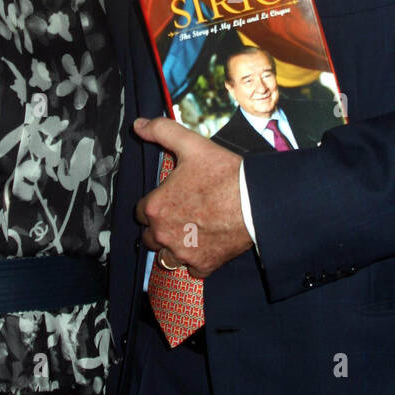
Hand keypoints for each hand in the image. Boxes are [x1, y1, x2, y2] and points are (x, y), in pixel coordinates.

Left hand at [133, 116, 250, 277]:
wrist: (255, 200)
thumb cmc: (223, 173)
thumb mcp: (191, 145)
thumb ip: (161, 131)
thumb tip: (138, 125)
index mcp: (155, 207)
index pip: (141, 211)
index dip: (155, 203)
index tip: (171, 198)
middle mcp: (163, 234)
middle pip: (150, 237)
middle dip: (161, 227)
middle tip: (182, 214)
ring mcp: (183, 253)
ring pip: (167, 257)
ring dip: (175, 247)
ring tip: (192, 232)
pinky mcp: (203, 265)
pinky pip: (192, 269)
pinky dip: (197, 260)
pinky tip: (207, 245)